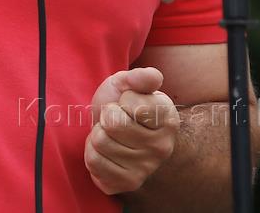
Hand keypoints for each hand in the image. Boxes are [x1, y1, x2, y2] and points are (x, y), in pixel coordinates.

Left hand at [83, 66, 179, 195]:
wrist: (117, 132)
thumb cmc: (123, 104)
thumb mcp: (129, 84)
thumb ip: (140, 77)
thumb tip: (154, 76)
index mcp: (168, 119)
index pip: (130, 103)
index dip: (121, 100)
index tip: (126, 104)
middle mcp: (162, 148)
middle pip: (112, 124)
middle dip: (106, 116)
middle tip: (114, 120)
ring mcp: (146, 168)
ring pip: (100, 142)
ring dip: (97, 134)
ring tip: (110, 134)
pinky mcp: (127, 183)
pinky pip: (94, 162)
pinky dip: (91, 152)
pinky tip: (105, 151)